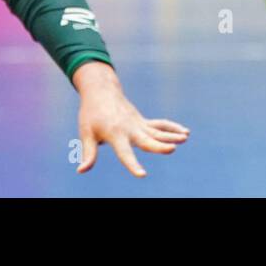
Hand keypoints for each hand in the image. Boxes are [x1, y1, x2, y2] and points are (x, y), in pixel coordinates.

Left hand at [72, 62, 189, 176]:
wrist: (101, 90)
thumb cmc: (91, 114)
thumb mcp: (86, 133)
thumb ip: (88, 153)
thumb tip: (80, 171)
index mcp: (115, 134)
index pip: (124, 153)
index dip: (133, 164)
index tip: (142, 174)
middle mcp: (130, 129)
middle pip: (147, 140)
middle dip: (160, 146)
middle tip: (172, 149)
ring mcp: (138, 123)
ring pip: (157, 131)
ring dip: (171, 135)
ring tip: (185, 138)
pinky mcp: (143, 121)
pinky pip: (160, 125)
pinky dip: (172, 128)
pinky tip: (185, 133)